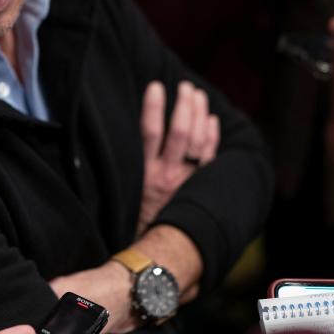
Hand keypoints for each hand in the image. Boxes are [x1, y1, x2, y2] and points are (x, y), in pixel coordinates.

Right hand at [137, 81, 218, 234]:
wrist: (155, 248)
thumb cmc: (135, 217)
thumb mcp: (124, 190)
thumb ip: (127, 165)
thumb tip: (121, 132)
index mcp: (145, 174)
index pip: (150, 132)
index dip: (154, 107)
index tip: (155, 86)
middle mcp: (167, 176)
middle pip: (181, 133)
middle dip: (184, 106)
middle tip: (185, 87)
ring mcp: (186, 182)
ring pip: (198, 143)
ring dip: (199, 115)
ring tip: (197, 95)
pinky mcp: (199, 188)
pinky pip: (211, 158)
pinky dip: (213, 137)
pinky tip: (211, 120)